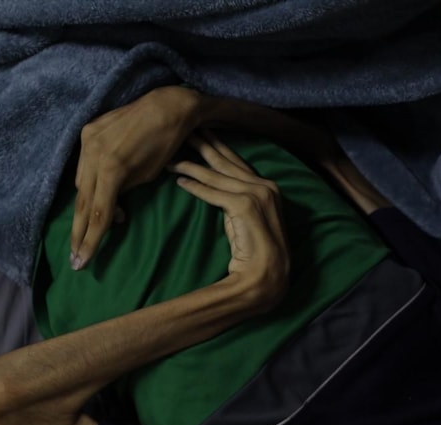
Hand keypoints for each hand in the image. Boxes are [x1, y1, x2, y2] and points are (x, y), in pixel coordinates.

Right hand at [70, 86, 200, 269]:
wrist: (167, 105)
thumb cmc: (166, 145)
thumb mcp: (147, 177)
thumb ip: (121, 194)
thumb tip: (109, 212)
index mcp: (111, 169)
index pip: (98, 213)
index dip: (91, 241)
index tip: (82, 262)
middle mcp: (93, 154)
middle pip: (82, 202)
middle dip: (79, 233)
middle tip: (74, 258)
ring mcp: (87, 140)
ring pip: (80, 184)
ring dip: (87, 206)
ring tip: (94, 225)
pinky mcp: (88, 132)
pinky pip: (82, 165)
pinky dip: (89, 182)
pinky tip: (96, 192)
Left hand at [171, 130, 289, 310]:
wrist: (265, 277)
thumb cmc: (254, 251)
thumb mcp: (243, 218)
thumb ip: (235, 198)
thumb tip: (212, 184)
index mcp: (268, 186)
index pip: (237, 161)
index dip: (217, 146)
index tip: (200, 132)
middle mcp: (266, 186)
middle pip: (226, 161)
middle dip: (203, 145)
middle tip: (183, 131)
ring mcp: (258, 195)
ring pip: (217, 176)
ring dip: (191, 166)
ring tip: (171, 159)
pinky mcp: (246, 207)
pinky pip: (214, 194)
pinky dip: (196, 187)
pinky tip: (179, 181)